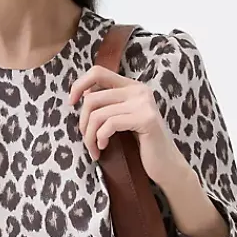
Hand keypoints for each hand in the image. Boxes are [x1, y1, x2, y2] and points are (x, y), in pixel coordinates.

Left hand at [68, 64, 188, 187]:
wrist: (164, 165)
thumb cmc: (140, 145)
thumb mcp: (121, 119)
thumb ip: (107, 105)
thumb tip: (82, 94)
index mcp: (132, 86)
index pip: (97, 72)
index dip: (79, 85)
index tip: (71, 104)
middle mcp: (139, 90)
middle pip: (92, 98)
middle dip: (83, 123)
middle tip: (87, 141)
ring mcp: (144, 104)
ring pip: (98, 114)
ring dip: (90, 136)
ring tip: (95, 149)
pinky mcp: (146, 120)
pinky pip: (110, 124)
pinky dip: (101, 138)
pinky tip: (104, 148)